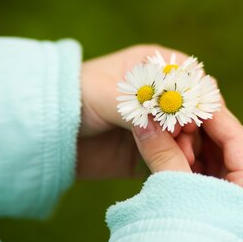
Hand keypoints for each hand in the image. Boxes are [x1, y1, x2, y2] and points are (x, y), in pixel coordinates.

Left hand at [78, 45, 187, 178]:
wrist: (42, 135)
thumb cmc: (72, 99)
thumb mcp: (109, 95)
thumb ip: (144, 106)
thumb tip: (179, 122)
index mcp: (156, 68)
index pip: (194, 81)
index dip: (200, 98)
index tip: (193, 116)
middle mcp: (163, 96)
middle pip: (198, 111)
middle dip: (199, 126)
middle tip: (186, 140)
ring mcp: (160, 126)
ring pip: (192, 137)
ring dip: (192, 148)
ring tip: (182, 160)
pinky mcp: (153, 153)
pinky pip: (176, 159)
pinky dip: (181, 166)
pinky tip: (180, 173)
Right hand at [132, 105, 242, 209]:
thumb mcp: (177, 194)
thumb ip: (163, 156)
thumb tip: (145, 120)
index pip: (239, 139)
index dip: (212, 114)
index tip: (187, 95)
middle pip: (228, 151)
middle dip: (197, 130)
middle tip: (170, 111)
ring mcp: (238, 208)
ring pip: (215, 166)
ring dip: (190, 148)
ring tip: (164, 131)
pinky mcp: (220, 217)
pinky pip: (207, 182)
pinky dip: (188, 167)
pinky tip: (168, 155)